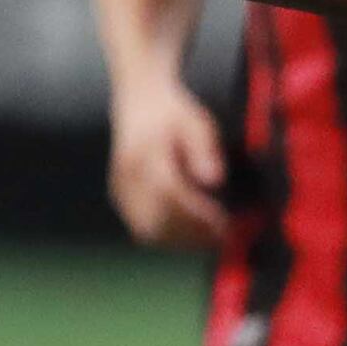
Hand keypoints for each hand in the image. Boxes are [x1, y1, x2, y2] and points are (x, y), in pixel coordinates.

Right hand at [108, 83, 229, 248]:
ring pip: (150, 232)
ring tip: (212, 238)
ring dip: (183, 241)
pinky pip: (145, 231)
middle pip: (157, 220)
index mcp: (143, 154)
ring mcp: (121, 192)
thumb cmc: (173, 114)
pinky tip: (194, 234)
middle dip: (193, 234)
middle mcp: (126, 177)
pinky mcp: (123, 202)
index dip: (197, 214)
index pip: (168, 193)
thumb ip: (204, 150)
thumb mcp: (197, 123)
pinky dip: (171, 238)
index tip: (225, 223)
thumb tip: (214, 181)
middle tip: (225, 236)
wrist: (140, 104)